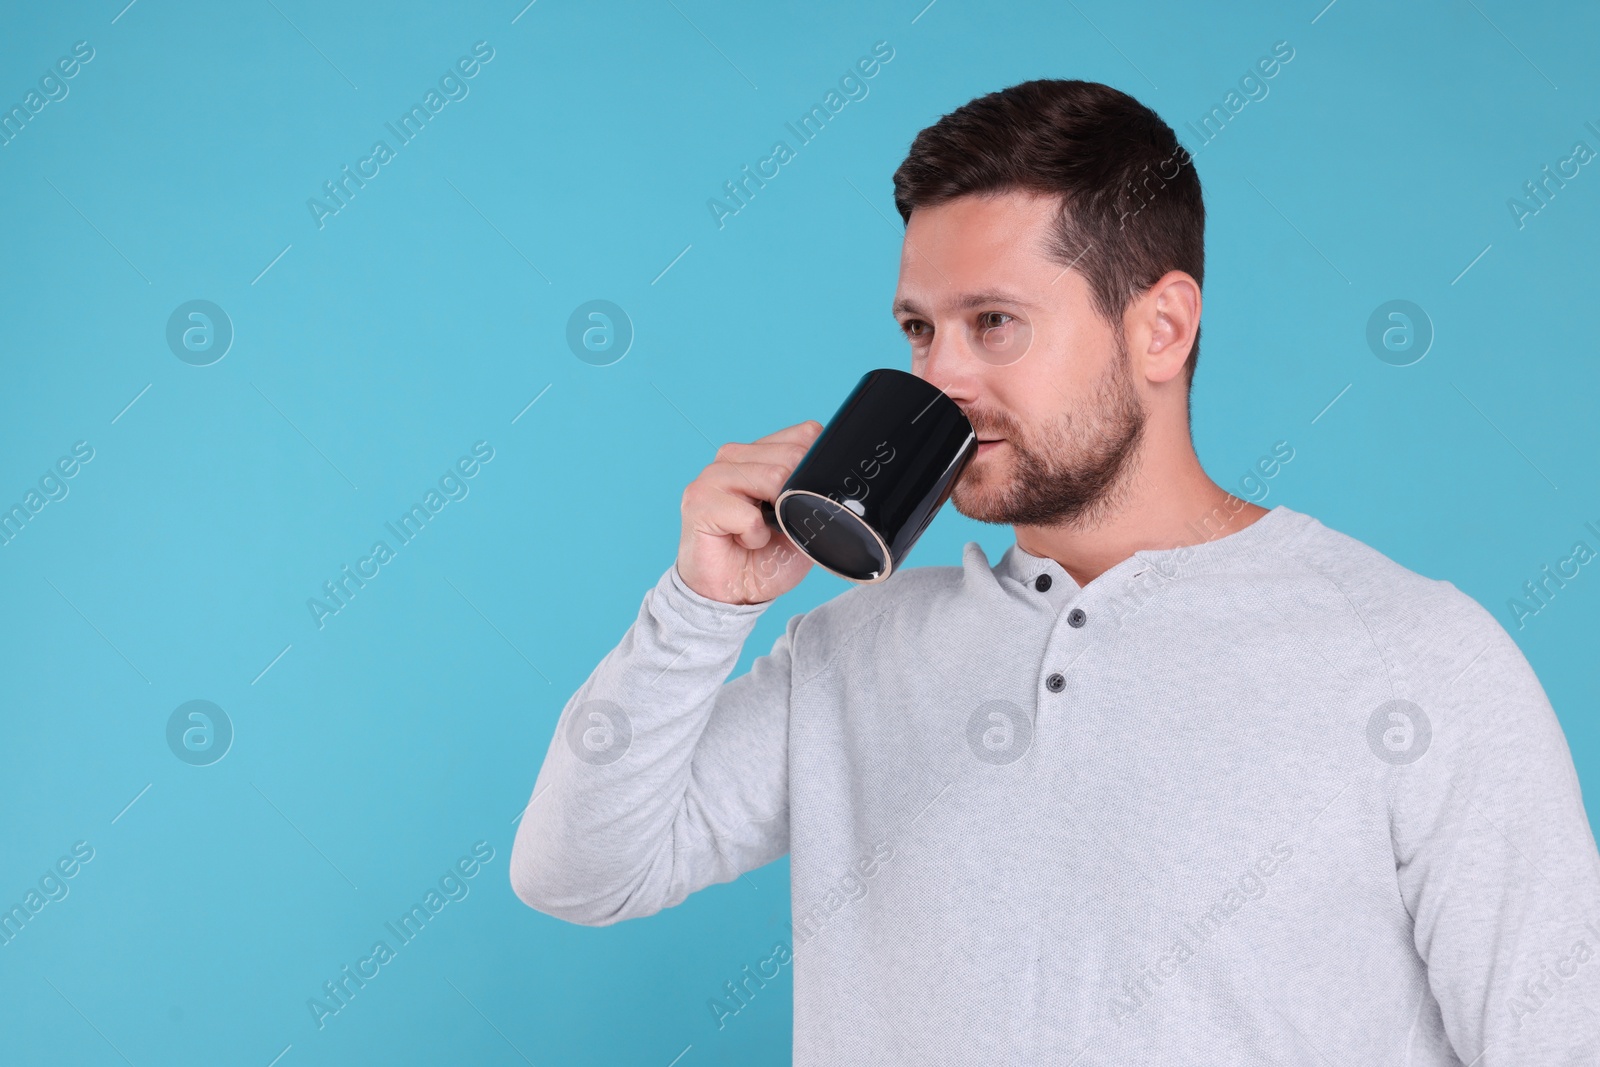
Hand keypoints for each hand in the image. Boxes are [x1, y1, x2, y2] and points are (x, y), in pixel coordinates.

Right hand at [676, 419, 821, 604]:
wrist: (733, 592)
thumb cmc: (766, 556)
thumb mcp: (802, 521)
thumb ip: (814, 492)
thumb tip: (834, 477)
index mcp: (759, 453)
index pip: (804, 435)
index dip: (815, 468)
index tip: (803, 500)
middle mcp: (733, 456)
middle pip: (792, 455)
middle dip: (796, 497)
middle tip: (778, 523)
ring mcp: (713, 475)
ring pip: (772, 478)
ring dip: (775, 519)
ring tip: (758, 532)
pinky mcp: (699, 500)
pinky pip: (749, 515)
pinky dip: (755, 536)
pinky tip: (742, 540)